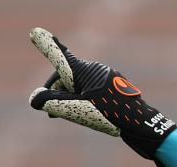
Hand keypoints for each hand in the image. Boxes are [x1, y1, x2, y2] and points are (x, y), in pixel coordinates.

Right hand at [27, 27, 176, 166]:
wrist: (142, 123)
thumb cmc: (110, 115)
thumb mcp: (78, 110)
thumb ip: (53, 103)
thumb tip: (34, 99)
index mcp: (85, 71)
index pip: (61, 57)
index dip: (47, 46)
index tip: (36, 33)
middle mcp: (96, 69)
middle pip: (68, 76)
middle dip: (58, 92)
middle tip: (51, 112)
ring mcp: (108, 76)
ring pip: (81, 84)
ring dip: (72, 97)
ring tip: (73, 115)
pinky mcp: (115, 84)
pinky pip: (94, 88)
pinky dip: (87, 98)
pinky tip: (89, 112)